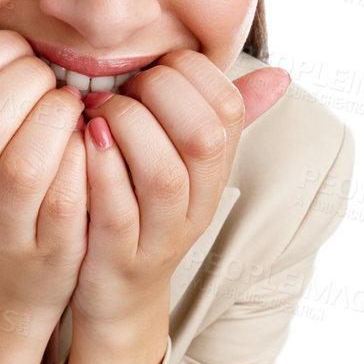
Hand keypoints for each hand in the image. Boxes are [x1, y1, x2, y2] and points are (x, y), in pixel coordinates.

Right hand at [0, 30, 88, 322]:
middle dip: (29, 84)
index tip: (24, 52)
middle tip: (55, 81)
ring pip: (23, 165)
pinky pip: (65, 201)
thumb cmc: (9, 195)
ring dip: (58, 122)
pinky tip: (93, 142)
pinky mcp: (49, 251)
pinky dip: (83, 162)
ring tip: (75, 108)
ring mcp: (3, 229)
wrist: (19, 281)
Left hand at [69, 51, 290, 329]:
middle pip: (202, 138)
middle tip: (121, 89)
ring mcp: (160, 237)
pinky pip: (116, 210)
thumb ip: (216, 119)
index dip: (191, 73)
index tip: (154, 66)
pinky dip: (100, 168)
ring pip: (162, 174)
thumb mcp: (184, 165)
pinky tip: (84, 140)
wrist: (118, 298)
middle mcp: (197, 206)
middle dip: (159, 95)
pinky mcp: (118, 258)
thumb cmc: (143, 212)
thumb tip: (279, 74)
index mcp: (214, 174)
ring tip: (98, 113)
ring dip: (127, 127)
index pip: (228, 109)